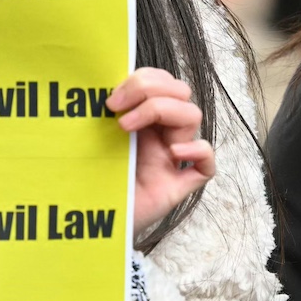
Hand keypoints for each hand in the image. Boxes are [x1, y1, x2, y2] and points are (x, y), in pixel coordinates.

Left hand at [110, 68, 216, 234]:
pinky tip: (172, 152)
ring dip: (163, 110)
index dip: (142, 80)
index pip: (162, 81)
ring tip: (126, 128)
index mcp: (145, 118)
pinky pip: (207, 163)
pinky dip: (197, 151)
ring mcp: (174, 157)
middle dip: (149, 90)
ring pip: (193, 115)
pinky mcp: (180, 184)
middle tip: (115, 108)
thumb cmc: (93, 178)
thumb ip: (103, 114)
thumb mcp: (95, 137)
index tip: (111, 98)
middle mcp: (163, 133)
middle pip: (180, 92)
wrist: (95, 220)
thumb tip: (98, 87)